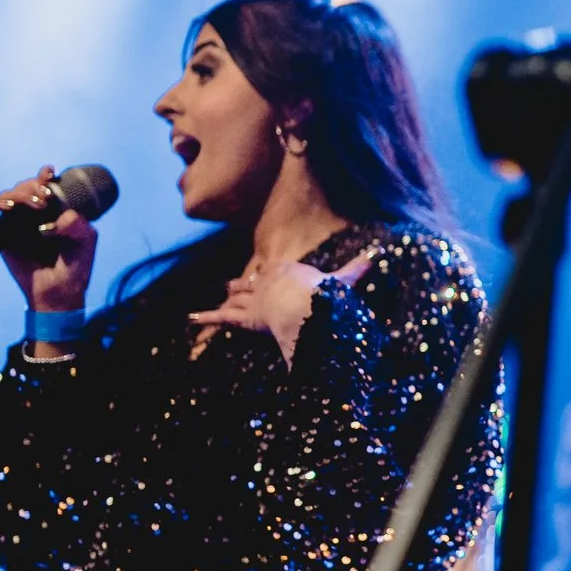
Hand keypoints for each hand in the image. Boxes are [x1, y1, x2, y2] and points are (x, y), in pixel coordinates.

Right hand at [0, 167, 96, 311]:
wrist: (58, 293)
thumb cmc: (75, 267)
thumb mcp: (85, 242)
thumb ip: (76, 224)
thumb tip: (57, 217)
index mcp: (56, 209)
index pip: (47, 184)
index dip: (46, 175)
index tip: (51, 174)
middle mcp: (35, 212)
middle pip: (25, 185)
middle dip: (33, 185)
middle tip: (45, 198)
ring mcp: (17, 222)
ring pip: (9, 194)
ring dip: (19, 193)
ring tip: (36, 205)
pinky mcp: (1, 233)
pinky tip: (7, 207)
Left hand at [187, 248, 373, 367]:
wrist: (306, 305)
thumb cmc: (324, 294)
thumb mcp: (343, 281)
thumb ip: (357, 268)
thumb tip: (379, 253)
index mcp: (287, 270)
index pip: (275, 270)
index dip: (269, 273)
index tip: (266, 272)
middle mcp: (267, 281)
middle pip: (254, 281)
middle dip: (245, 282)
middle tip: (235, 280)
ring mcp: (254, 298)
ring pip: (237, 296)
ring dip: (228, 295)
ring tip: (220, 291)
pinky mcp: (245, 317)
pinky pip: (222, 317)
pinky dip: (206, 318)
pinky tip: (190, 318)